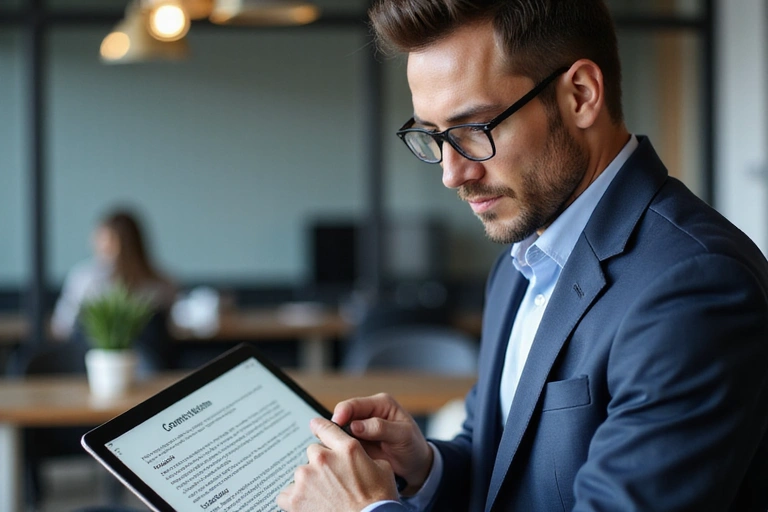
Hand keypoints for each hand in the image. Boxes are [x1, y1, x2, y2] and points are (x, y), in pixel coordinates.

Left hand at [276, 418, 397, 511]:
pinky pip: (286, 494)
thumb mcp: (382, 469)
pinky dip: (295, 500)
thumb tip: (358, 454)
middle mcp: (324, 459)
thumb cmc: (378, 501)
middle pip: (313, 452)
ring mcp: (307, 478)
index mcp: (346, 449)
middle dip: (321, 464)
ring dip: (309, 482)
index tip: (316, 426)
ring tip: (324, 497)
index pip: (326, 428)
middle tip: (332, 481)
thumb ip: (365, 455)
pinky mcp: (295, 498)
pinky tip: (309, 505)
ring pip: (301, 473)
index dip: (320, 427)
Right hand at [332, 393, 433, 494]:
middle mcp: (368, 413)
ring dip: (335, 439)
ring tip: (333, 450)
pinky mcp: (357, 442)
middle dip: (335, 427)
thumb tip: (355, 425)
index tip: (336, 424)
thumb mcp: (403, 435)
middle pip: (343, 415)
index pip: (355, 404)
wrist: (415, 465)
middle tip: (330, 440)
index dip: (343, 412)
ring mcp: (361, 428)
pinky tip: (339, 456)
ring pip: (340, 430)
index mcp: (380, 404)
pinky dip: (339, 448)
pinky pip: (343, 443)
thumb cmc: (413, 446)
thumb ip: (381, 428)